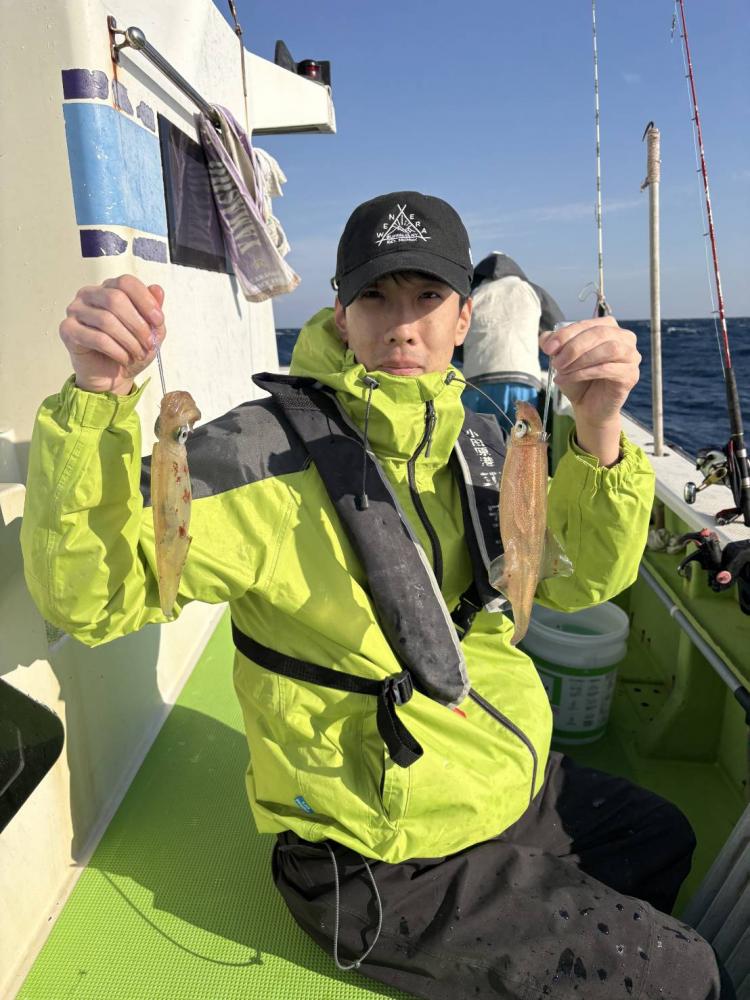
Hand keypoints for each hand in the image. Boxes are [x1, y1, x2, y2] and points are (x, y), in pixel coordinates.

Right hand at [59, 275, 166, 394]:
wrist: (111, 376)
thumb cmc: (129, 349)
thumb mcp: (150, 331)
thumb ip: (153, 310)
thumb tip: (157, 290)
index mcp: (109, 288)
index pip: (126, 282)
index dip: (145, 301)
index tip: (158, 321)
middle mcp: (89, 295)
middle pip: (116, 299)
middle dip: (138, 325)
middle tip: (149, 344)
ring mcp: (76, 311)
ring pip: (106, 320)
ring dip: (129, 341)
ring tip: (138, 354)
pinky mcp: (68, 330)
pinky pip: (96, 338)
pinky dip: (117, 351)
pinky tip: (125, 358)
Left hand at [540, 317, 640, 464]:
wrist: (589, 406)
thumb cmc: (578, 379)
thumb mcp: (562, 358)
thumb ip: (554, 344)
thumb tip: (546, 338)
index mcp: (608, 327)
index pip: (587, 324)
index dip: (566, 334)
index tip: (547, 348)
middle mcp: (625, 338)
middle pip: (600, 333)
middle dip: (573, 347)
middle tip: (556, 362)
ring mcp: (631, 356)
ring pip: (609, 349)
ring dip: (581, 360)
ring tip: (562, 371)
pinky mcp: (631, 375)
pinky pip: (608, 369)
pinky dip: (584, 373)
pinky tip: (568, 378)